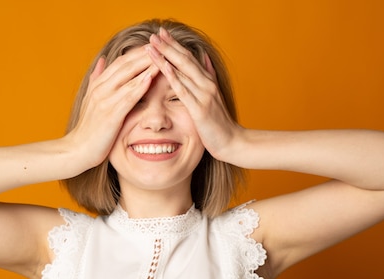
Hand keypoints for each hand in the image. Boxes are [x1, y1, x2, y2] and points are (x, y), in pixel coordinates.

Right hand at [69, 47, 158, 167]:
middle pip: (126, 64)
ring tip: (162, 55)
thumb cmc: (88, 128)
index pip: (121, 62)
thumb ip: (97, 79)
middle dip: (145, 53)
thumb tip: (103, 60)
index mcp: (99, 84)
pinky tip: (151, 77)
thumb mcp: (91, 99)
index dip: (137, 52)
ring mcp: (105, 100)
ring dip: (146, 65)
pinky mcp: (111, 115)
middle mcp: (101, 88)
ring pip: (128, 77)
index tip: (154, 44)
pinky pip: (128, 97)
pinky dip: (140, 86)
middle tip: (163, 44)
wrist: (78, 149)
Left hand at [146, 28, 243, 161]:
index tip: (161, 32)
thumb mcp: (214, 96)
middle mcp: (206, 84)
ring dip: (165, 57)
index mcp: (207, 81)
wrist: (232, 142)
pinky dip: (174, 77)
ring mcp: (204, 95)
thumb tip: (204, 55)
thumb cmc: (220, 123)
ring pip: (182, 71)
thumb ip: (208, 75)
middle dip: (168, 45)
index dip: (174, 44)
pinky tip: (163, 67)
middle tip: (153, 34)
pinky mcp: (200, 109)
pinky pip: (184, 91)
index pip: (188, 57)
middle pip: (184, 59)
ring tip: (151, 45)